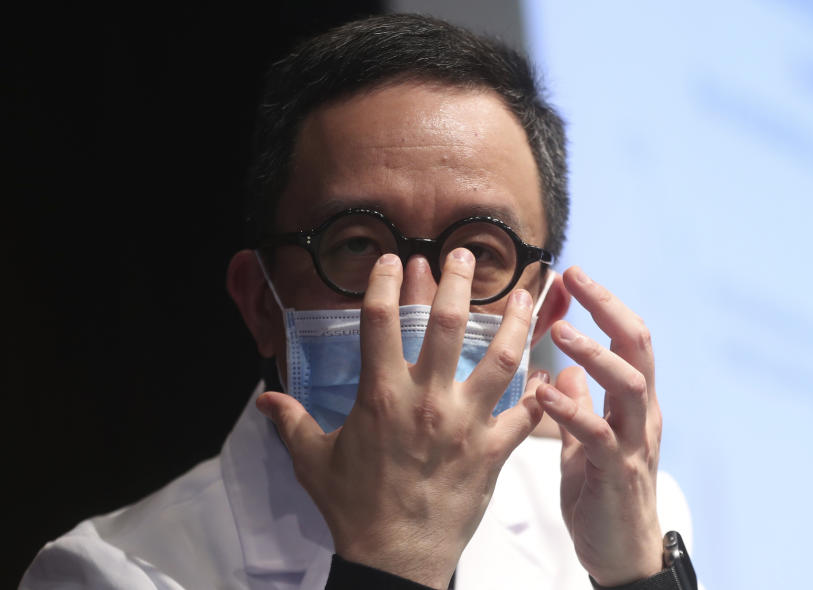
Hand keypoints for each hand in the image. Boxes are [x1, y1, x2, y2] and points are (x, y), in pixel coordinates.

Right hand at [256, 250, 543, 588]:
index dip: (385, 280)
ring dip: (516, 323)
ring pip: (501, 359)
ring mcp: (465, 423)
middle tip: (466, 255)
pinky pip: (525, 415)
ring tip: (526, 295)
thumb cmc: (353, 507)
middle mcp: (426, 399)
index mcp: (381, 393)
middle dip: (459, 281)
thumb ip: (291, 422)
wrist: (395, 556)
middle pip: (449, 323)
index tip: (393, 259)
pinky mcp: (491, 450)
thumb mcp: (312, 460)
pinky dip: (541, 394)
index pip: (380, 319)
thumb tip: (264, 400)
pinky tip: (549, 376)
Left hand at [536, 266, 662, 586]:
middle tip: (576, 277)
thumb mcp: (588, 441)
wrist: (621, 555)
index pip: (627, 339)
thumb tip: (565, 370)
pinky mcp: (618, 473)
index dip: (605, 303)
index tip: (573, 274)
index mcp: (632, 403)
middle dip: (608, 308)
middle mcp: (642, 415)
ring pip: (630, 384)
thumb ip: (581, 404)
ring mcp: (634, 443)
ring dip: (595, 354)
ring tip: (560, 333)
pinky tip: (543, 393)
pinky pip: (599, 434)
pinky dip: (572, 410)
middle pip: (638, 347)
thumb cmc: (602, 495)